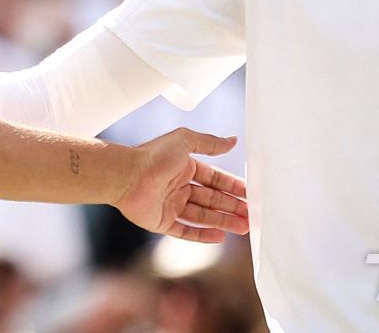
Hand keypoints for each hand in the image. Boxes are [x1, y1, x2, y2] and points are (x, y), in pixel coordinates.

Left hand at [114, 128, 247, 242]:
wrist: (126, 176)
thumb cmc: (154, 155)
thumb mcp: (185, 141)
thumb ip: (210, 143)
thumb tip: (233, 140)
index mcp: (185, 167)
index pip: (214, 179)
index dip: (232, 187)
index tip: (250, 195)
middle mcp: (178, 186)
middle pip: (211, 199)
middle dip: (232, 207)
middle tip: (251, 216)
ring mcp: (170, 205)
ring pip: (203, 216)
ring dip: (223, 222)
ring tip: (243, 228)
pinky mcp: (161, 223)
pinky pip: (186, 231)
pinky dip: (203, 235)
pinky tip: (220, 237)